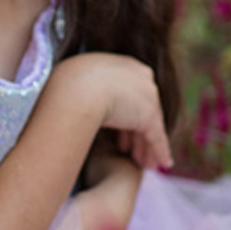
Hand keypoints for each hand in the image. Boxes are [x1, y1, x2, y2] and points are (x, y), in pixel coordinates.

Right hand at [53, 54, 172, 170]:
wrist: (75, 90)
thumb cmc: (68, 86)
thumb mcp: (76, 85)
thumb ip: (82, 93)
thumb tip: (74, 102)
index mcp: (122, 65)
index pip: (129, 93)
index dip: (125, 113)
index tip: (120, 132)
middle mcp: (140, 76)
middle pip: (142, 109)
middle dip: (137, 131)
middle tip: (131, 150)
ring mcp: (147, 96)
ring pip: (151, 125)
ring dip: (146, 146)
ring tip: (143, 163)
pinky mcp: (149, 116)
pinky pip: (156, 136)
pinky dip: (160, 151)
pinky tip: (162, 164)